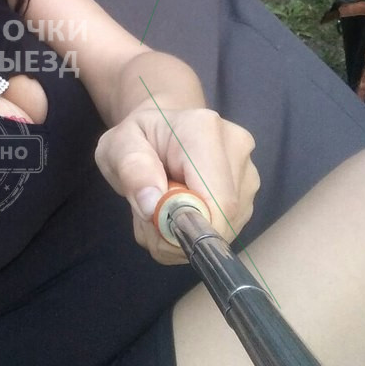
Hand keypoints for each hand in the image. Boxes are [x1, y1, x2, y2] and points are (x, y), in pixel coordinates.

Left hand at [94, 107, 258, 264]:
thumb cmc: (136, 137)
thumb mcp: (116, 147)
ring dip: (184, 235)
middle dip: (180, 234)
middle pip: (222, 220)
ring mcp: (247, 174)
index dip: (190, 228)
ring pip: (223, 230)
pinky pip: (223, 231)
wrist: (159, 131)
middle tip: (147, 216)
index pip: (217, 200)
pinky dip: (194, 233)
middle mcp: (236, 149)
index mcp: (203, 130)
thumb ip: (131, 171)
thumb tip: (153, 206)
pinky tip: (179, 210)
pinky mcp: (248, 195)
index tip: (156, 225)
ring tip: (161, 207)